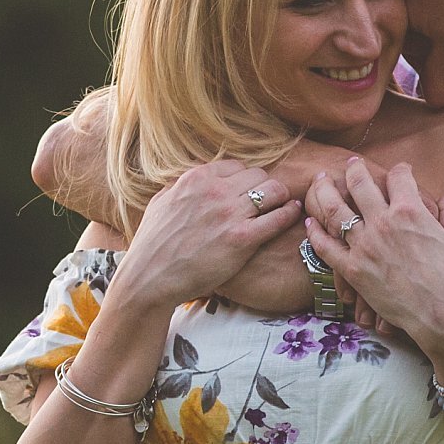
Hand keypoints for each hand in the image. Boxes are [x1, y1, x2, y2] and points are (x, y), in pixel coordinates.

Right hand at [111, 161, 304, 311]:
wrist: (150, 277)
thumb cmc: (153, 244)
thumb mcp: (161, 203)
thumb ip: (180, 188)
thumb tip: (191, 181)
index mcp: (195, 179)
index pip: (237, 166)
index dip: (245, 180)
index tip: (248, 193)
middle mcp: (214, 190)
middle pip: (259, 175)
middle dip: (264, 188)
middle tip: (266, 203)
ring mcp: (229, 213)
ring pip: (274, 190)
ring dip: (280, 198)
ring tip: (281, 207)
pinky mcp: (242, 238)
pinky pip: (279, 217)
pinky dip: (289, 214)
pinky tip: (292, 215)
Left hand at [302, 158, 443, 366]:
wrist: (441, 313)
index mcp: (410, 211)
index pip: (399, 178)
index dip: (400, 170)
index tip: (399, 170)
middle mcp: (383, 222)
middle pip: (361, 184)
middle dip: (355, 169)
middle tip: (350, 163)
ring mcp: (364, 245)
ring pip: (335, 210)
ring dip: (324, 191)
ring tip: (319, 180)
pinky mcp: (352, 269)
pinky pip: (325, 247)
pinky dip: (315, 233)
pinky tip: (310, 222)